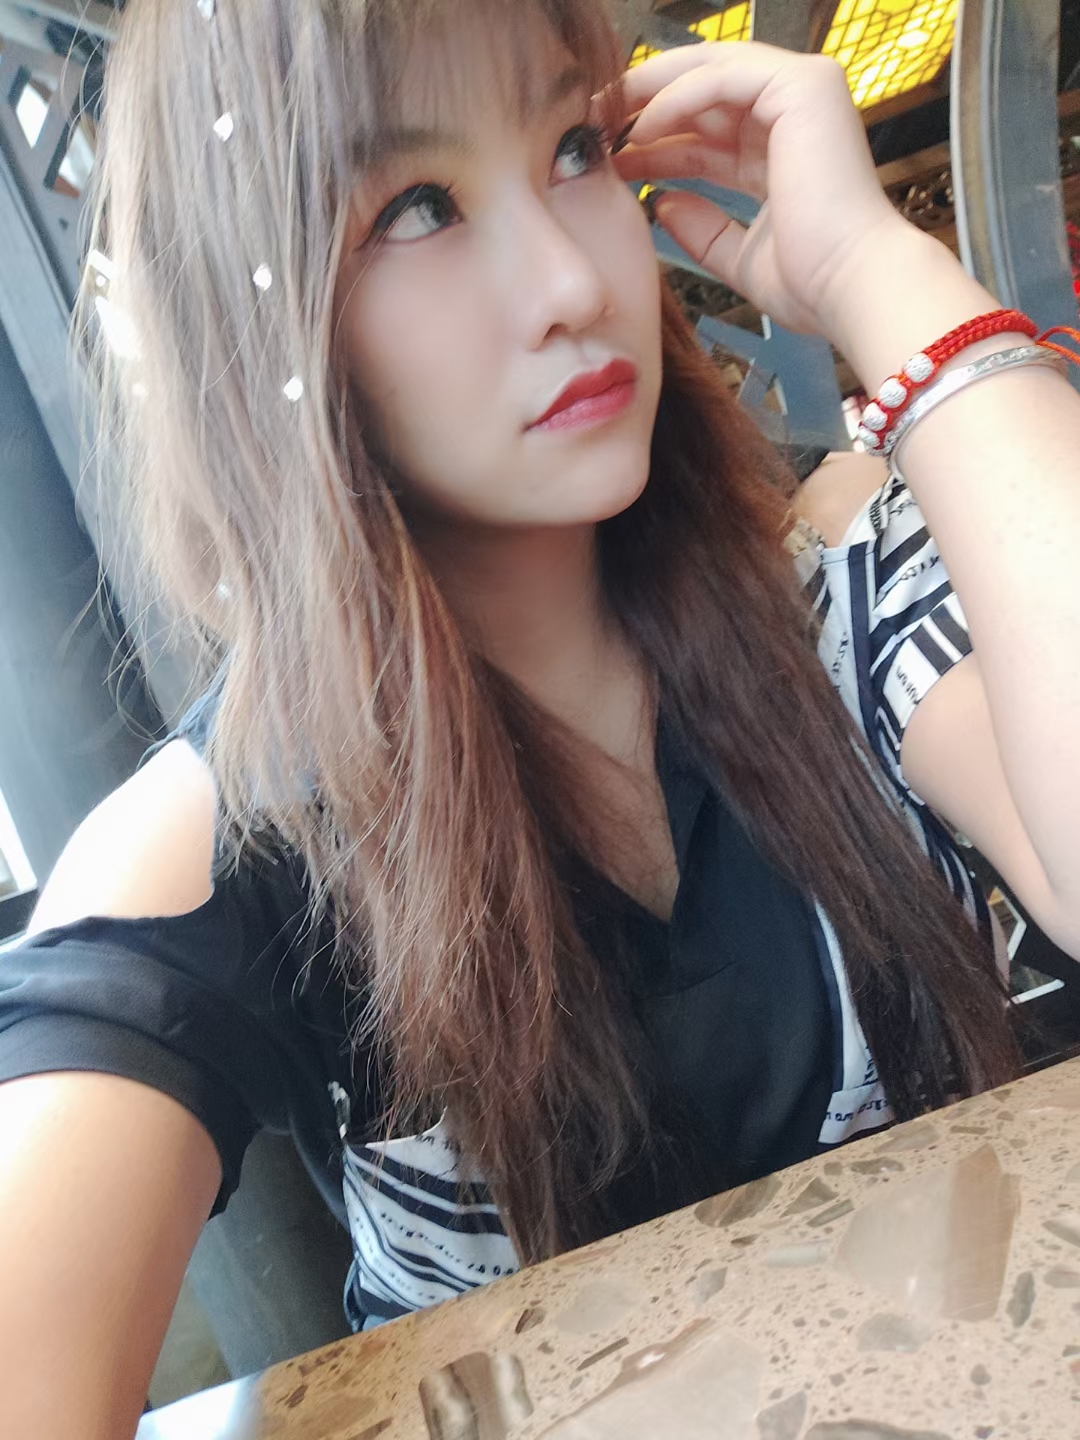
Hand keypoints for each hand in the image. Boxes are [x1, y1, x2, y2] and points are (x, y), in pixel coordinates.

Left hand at [611, 42, 910, 339]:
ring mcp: (804, 91)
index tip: (610, 154)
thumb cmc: (812, 283)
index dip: (654, 136)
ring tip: (606, 121)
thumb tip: (662, 204)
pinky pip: (722, 77)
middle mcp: (794, 112)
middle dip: (644, 102)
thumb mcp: (740, 256)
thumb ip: (703, 230)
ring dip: (651, 93)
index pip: (707, 127)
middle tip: (594, 122)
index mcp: (780, 150)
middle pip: (704, 87)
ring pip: (709, 69)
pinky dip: (677, 98)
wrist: (851, 288)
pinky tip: (643, 129)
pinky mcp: (804, 87)